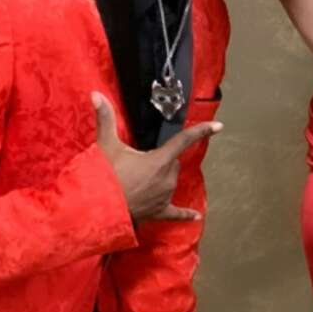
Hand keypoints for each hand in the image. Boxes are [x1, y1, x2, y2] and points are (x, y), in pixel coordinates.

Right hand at [93, 92, 220, 222]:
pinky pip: (176, 213)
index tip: (217, 126)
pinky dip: (184, 214)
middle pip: (172, 162)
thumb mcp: (105, 144)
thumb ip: (105, 118)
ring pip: (170, 181)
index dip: (201, 131)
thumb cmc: (103, 176)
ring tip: (136, 180)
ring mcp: (164, 196)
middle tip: (136, 163)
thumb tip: (96, 95)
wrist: (97, 207)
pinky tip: (195, 216)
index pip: (184, 140)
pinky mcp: (159, 211)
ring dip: (159, 178)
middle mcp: (167, 179)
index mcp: (159, 161)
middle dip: (159, 160)